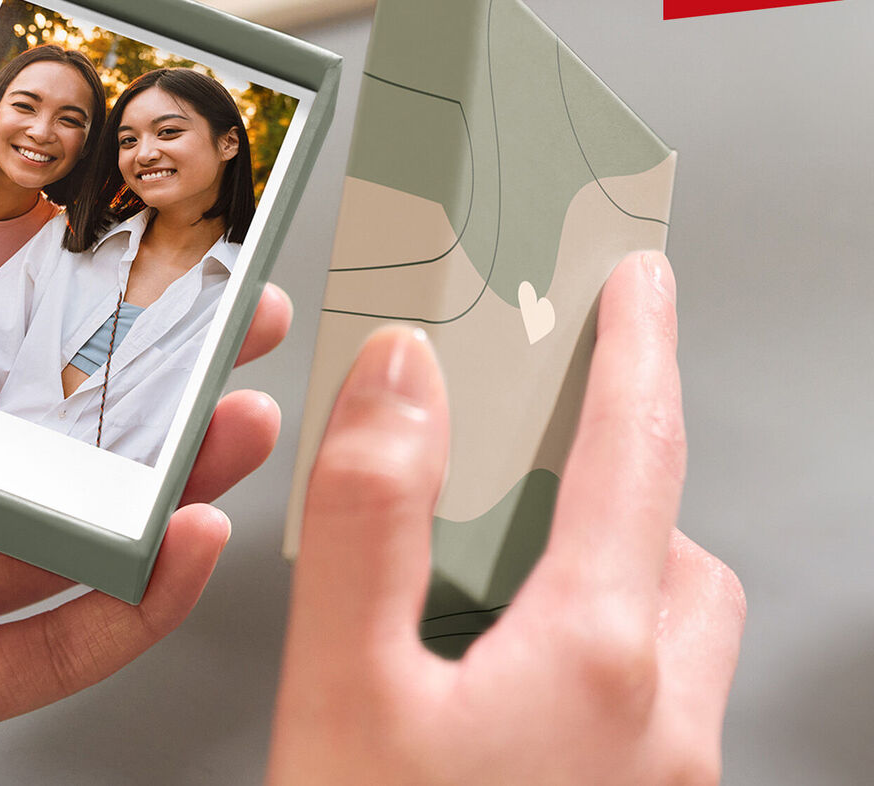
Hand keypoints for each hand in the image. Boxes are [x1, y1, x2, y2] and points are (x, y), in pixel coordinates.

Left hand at [0, 149, 291, 785]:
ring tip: (239, 432)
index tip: (135, 260)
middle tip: (225, 337)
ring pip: (71, 538)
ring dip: (167, 487)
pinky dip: (135, 603)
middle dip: (146, 389)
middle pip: (47, 442)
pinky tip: (186, 547)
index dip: (66, 305)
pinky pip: (58, 645)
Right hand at [268, 252, 744, 784]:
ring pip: (673, 634)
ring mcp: (658, 785)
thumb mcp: (340, 690)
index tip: (638, 281)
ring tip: (493, 579)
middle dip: (617, 484)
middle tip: (533, 455)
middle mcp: (661, 730)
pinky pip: (652, 705)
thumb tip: (399, 382)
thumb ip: (368, 524)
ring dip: (612, 577)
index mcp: (595, 666)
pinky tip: (499, 684)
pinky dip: (596, 658)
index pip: (636, 457)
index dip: (636, 349)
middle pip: (674, 550)